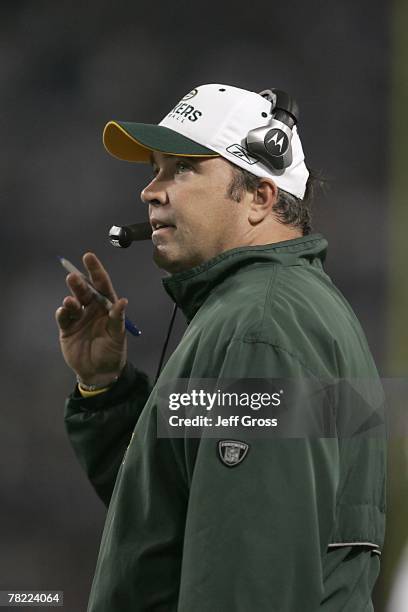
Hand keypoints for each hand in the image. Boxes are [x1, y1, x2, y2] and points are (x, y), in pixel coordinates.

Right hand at [55, 252, 127, 385]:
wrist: (99, 372)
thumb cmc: (112, 352)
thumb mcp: (118, 336)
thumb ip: (118, 319)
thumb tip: (122, 301)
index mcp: (107, 306)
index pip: (101, 284)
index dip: (96, 270)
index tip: (88, 257)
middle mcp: (92, 308)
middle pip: (84, 291)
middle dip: (79, 283)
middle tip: (73, 277)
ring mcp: (79, 317)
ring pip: (73, 302)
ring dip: (71, 299)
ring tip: (70, 301)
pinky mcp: (67, 328)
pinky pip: (63, 317)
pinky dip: (62, 312)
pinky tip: (64, 310)